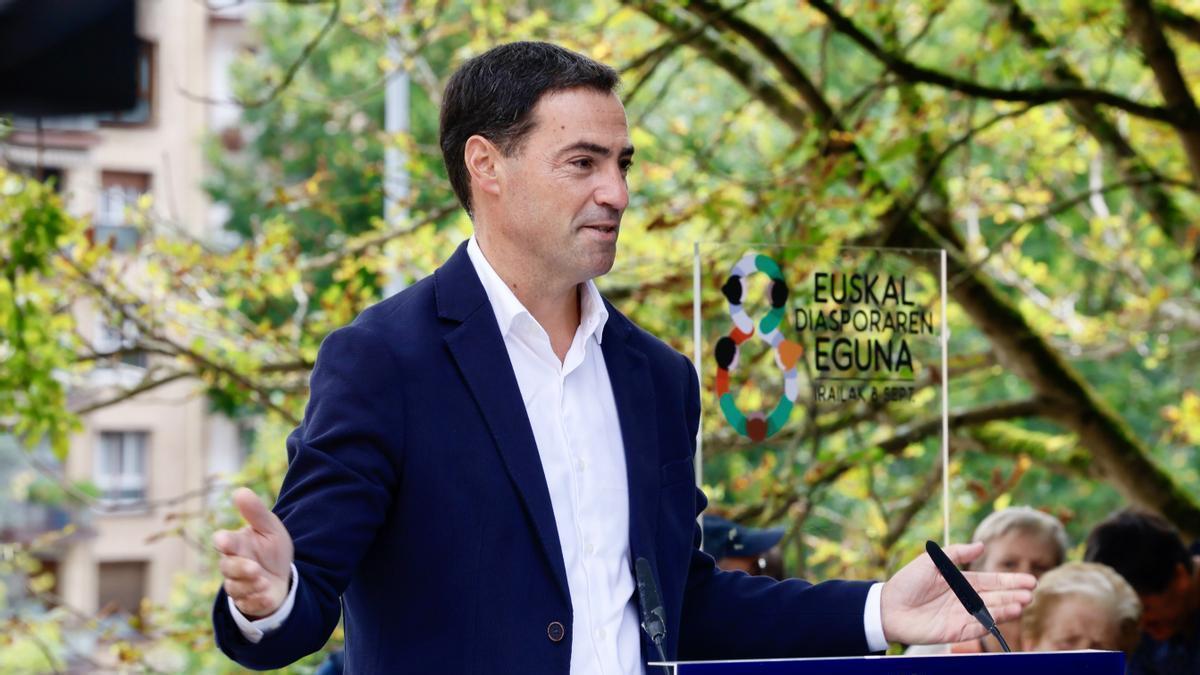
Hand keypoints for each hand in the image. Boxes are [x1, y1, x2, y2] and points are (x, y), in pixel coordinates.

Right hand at [212, 487, 293, 618]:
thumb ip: (256, 512)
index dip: (224, 541)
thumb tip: (240, 491)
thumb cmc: (271, 548)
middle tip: (255, 568)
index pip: (223, 542)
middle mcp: (232, 565)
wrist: (283, 576)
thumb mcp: (270, 528)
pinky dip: (258, 601)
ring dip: (251, 586)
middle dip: (241, 569)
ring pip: (236, 588)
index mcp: (236, 544)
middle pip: (228, 568)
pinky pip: (247, 605)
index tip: (224, 540)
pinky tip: (267, 596)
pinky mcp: (247, 602)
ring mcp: (238, 585)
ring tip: (265, 582)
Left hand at [880, 541, 1034, 645]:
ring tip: (1022, 604)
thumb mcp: (932, 561)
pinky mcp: (956, 632)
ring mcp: (962, 616)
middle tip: (1030, 593)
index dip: (1010, 581)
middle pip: (995, 598)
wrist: (888, 606)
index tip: (1029, 580)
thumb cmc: (907, 582)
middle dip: (1014, 595)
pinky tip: (1004, 617)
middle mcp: (965, 600)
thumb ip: (956, 553)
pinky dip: (991, 623)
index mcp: (961, 583)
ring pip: (990, 613)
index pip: (992, 582)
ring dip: (1006, 609)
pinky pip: (977, 628)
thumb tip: (981, 545)